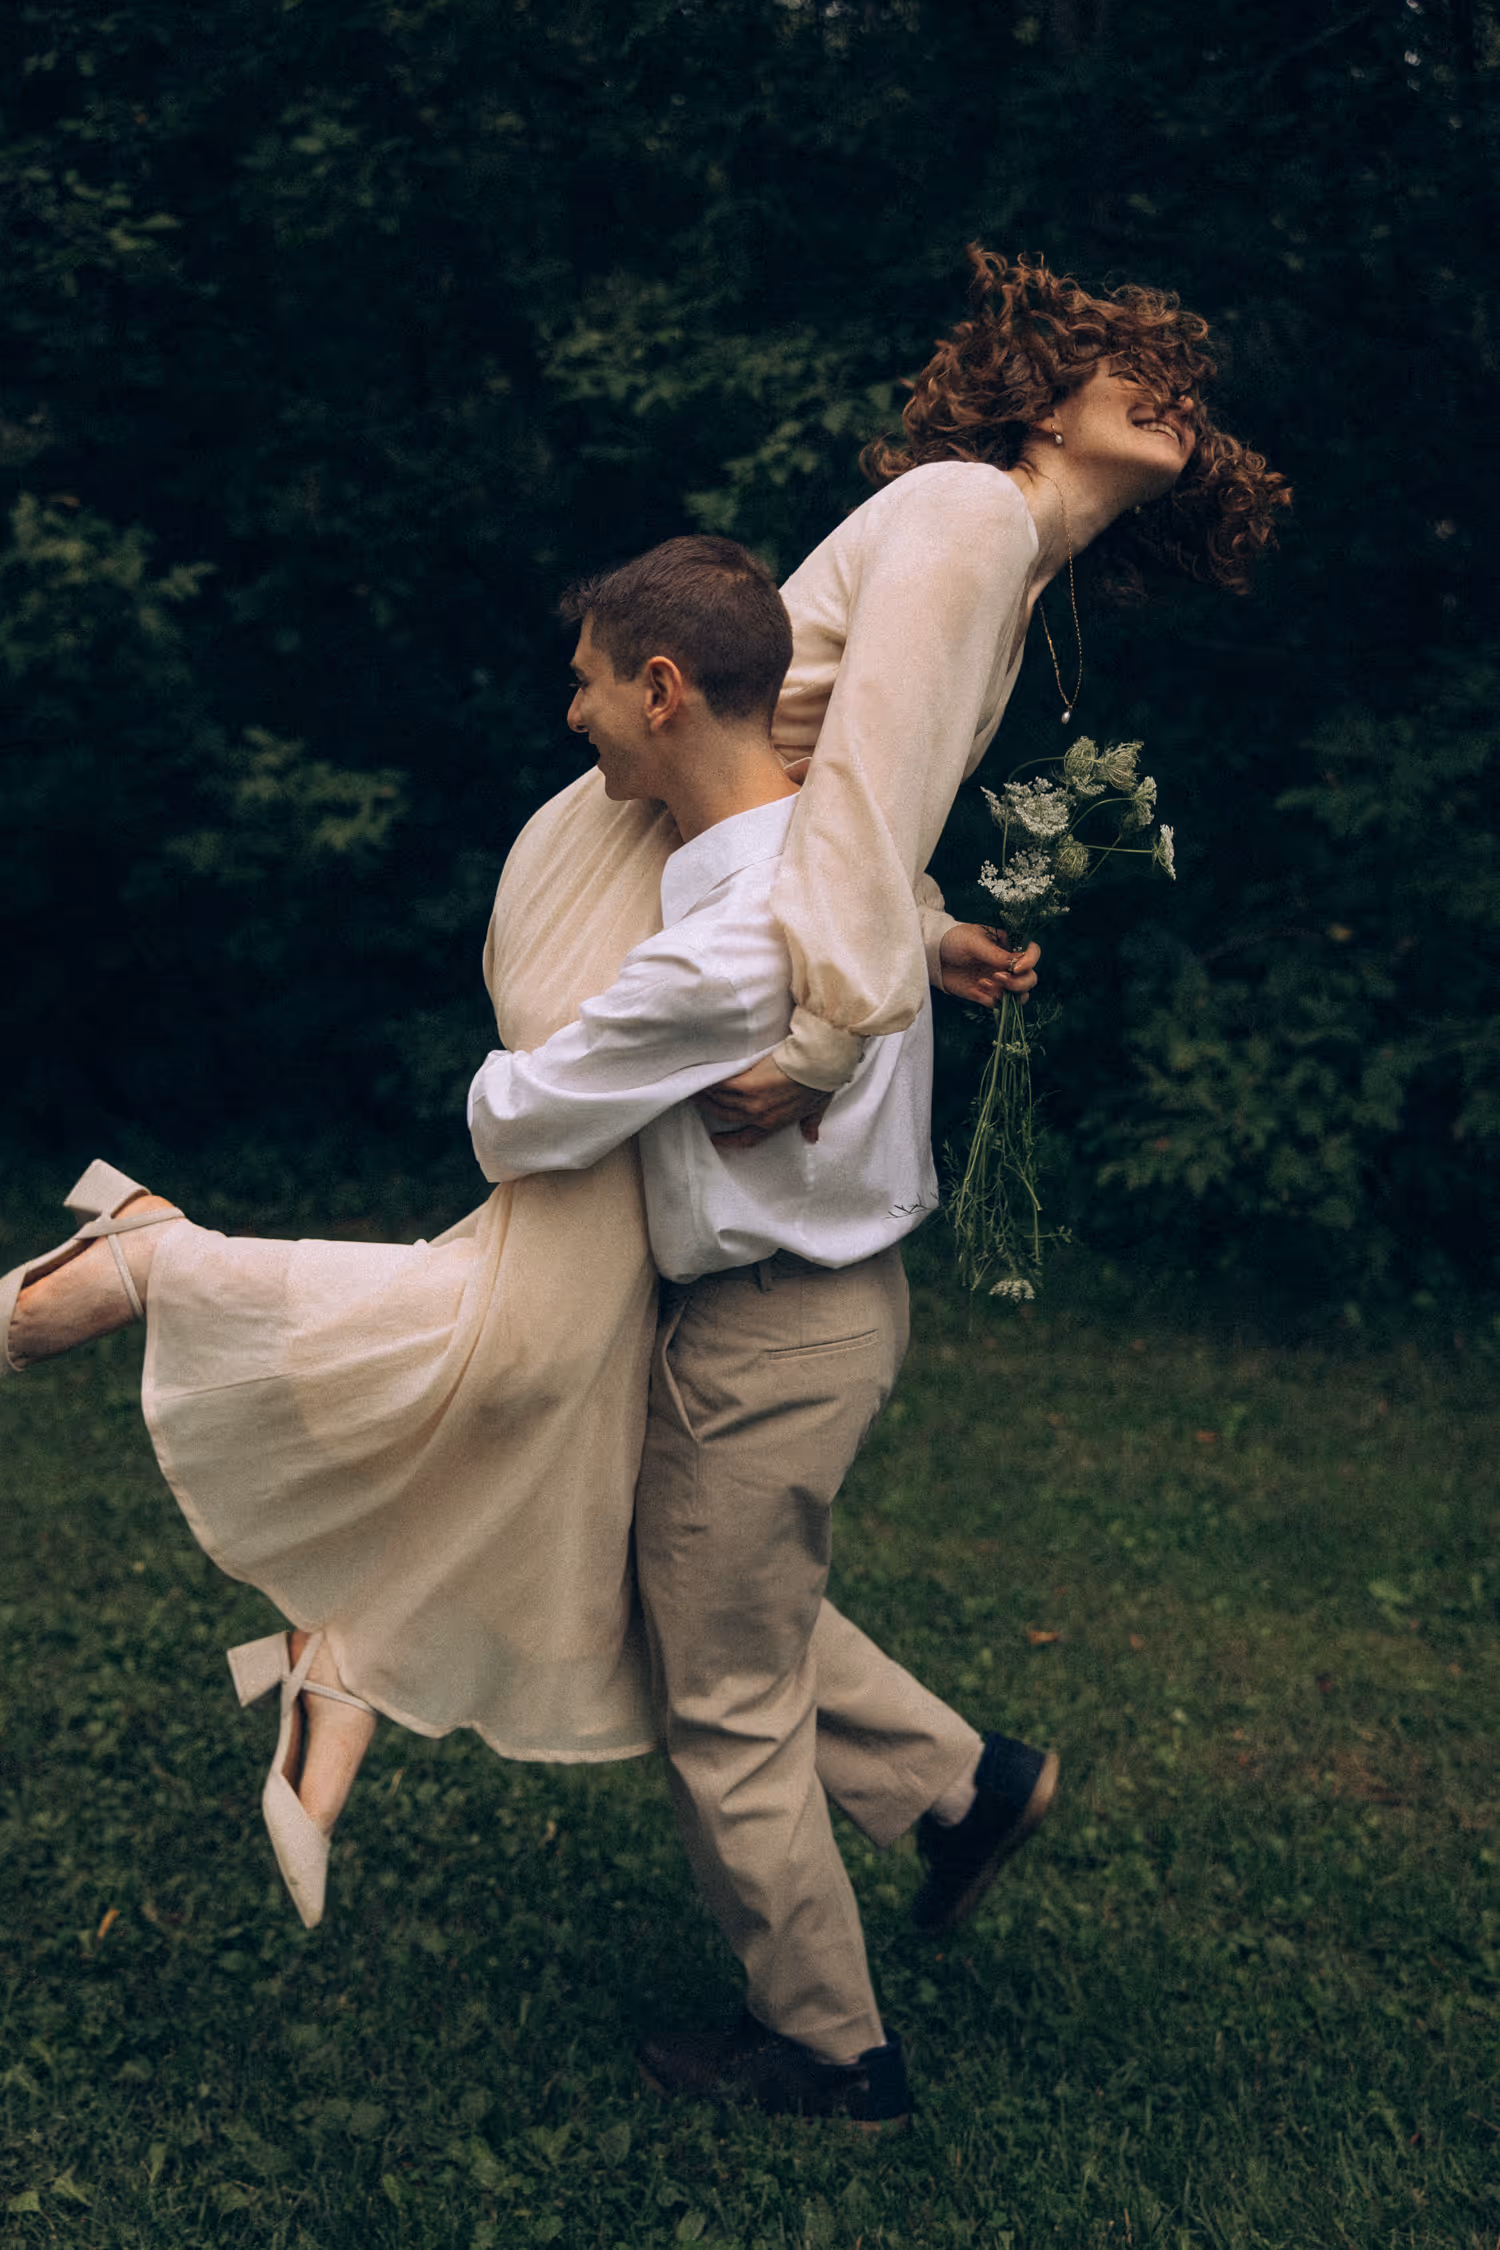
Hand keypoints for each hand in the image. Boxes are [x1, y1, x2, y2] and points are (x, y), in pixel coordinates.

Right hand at [695, 1055, 834, 1150]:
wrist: (818, 1066)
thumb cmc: (820, 1084)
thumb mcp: (816, 1109)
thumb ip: (810, 1123)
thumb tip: (812, 1137)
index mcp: (774, 1123)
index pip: (747, 1138)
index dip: (730, 1141)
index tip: (716, 1139)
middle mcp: (759, 1115)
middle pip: (726, 1115)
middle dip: (710, 1108)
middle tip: (697, 1100)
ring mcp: (752, 1101)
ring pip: (720, 1100)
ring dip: (705, 1094)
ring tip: (694, 1086)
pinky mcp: (747, 1084)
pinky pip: (722, 1085)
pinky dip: (711, 1082)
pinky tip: (701, 1075)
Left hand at [937, 924, 1040, 1006]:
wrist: (932, 955)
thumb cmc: (954, 940)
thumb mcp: (975, 942)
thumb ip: (996, 954)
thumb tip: (1016, 966)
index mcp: (1009, 946)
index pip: (1032, 954)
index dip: (1030, 962)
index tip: (1016, 967)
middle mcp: (1008, 965)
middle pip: (1030, 979)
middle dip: (1019, 983)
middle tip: (998, 978)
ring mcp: (998, 981)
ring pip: (1019, 995)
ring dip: (1008, 994)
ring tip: (985, 983)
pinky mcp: (985, 994)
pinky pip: (998, 1003)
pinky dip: (991, 999)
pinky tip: (977, 987)